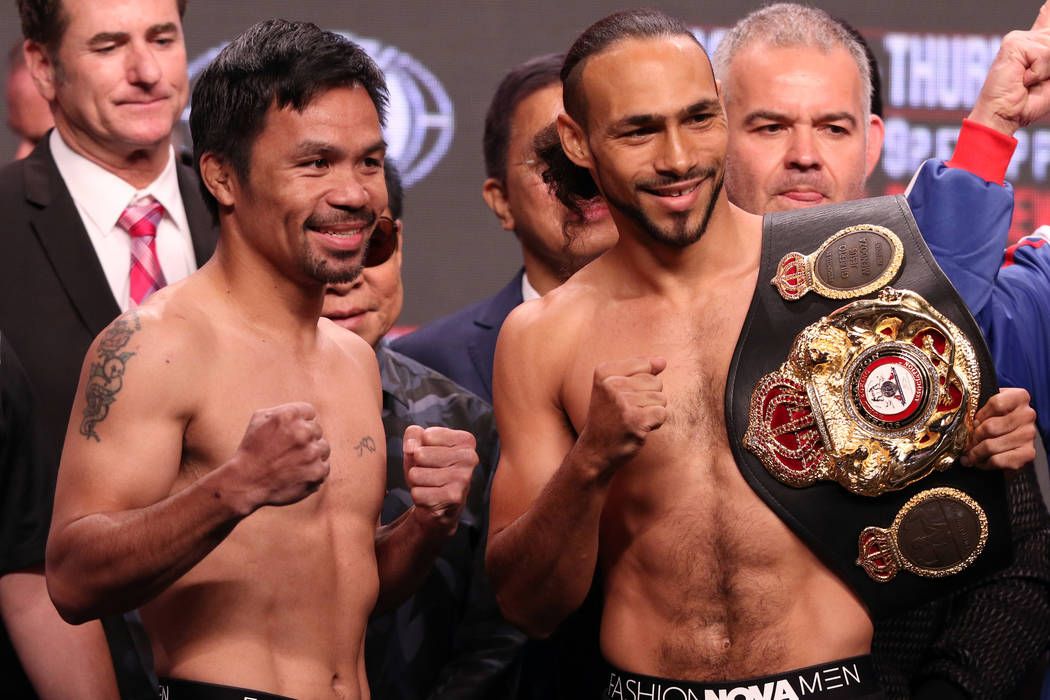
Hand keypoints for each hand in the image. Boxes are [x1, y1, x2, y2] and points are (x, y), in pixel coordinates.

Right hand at [224, 402, 330, 512]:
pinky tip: (299, 473)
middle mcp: (303, 431)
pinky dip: (314, 471)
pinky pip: (325, 467)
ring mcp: (312, 452)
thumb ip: (283, 410)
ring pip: (324, 448)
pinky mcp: (317, 471)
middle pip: (317, 430)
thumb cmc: (251, 450)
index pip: (309, 412)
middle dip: (305, 439)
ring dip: (312, 454)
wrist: (246, 482)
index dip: (300, 422)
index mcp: (289, 415)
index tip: (292, 433)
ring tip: (293, 463)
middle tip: (289, 450)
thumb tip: (304, 412)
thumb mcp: (259, 420)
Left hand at [403, 425, 477, 534]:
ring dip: (416, 481)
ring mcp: (463, 478)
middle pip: (420, 454)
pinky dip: (418, 495)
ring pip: (416, 475)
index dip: (421, 445)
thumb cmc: (430, 467)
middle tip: (429, 470)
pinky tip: (430, 495)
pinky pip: (418, 494)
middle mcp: (470, 458)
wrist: (440, 501)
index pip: (427, 436)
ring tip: (429, 483)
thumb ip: (413, 434)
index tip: (432, 453)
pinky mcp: (454, 498)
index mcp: (465, 440)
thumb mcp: (421, 445)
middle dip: (416, 464)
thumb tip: (410, 447)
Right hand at [577, 357, 667, 475]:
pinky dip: (655, 423)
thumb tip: (662, 361)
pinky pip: (662, 413)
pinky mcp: (634, 420)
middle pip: (655, 381)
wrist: (595, 450)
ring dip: (652, 412)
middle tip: (627, 412)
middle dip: (649, 398)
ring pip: (661, 398)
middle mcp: (611, 384)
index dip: (642, 383)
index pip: (645, 364)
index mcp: (604, 371)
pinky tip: (638, 428)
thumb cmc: (610, 417)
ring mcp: (622, 402)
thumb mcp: (618, 388)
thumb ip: (641, 371)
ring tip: (632, 420)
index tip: (622, 397)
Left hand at [962, 387, 1036, 469]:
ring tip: (968, 454)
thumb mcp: (989, 406)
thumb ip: (978, 407)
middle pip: (990, 427)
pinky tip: (979, 461)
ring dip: (975, 453)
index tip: (973, 422)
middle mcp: (1028, 415)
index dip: (980, 415)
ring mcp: (1029, 434)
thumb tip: (959, 418)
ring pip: (991, 446)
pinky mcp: (1028, 453)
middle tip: (965, 443)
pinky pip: (999, 460)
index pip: (996, 404)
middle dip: (973, 437)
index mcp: (1019, 397)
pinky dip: (985, 463)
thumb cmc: (997, 418)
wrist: (1013, 435)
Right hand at [968, 2, 1049, 135]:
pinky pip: (1044, 54)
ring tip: (1028, 82)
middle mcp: (1027, 37)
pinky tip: (1022, 79)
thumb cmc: (1027, 102)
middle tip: (1034, 82)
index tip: (1048, 5)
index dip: (1048, 11)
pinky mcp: (1013, 43)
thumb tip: (1049, 47)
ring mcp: (1019, 39)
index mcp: (1037, 45)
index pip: (1046, 19)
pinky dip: (1038, 72)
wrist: (1003, 116)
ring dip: (1047, 71)